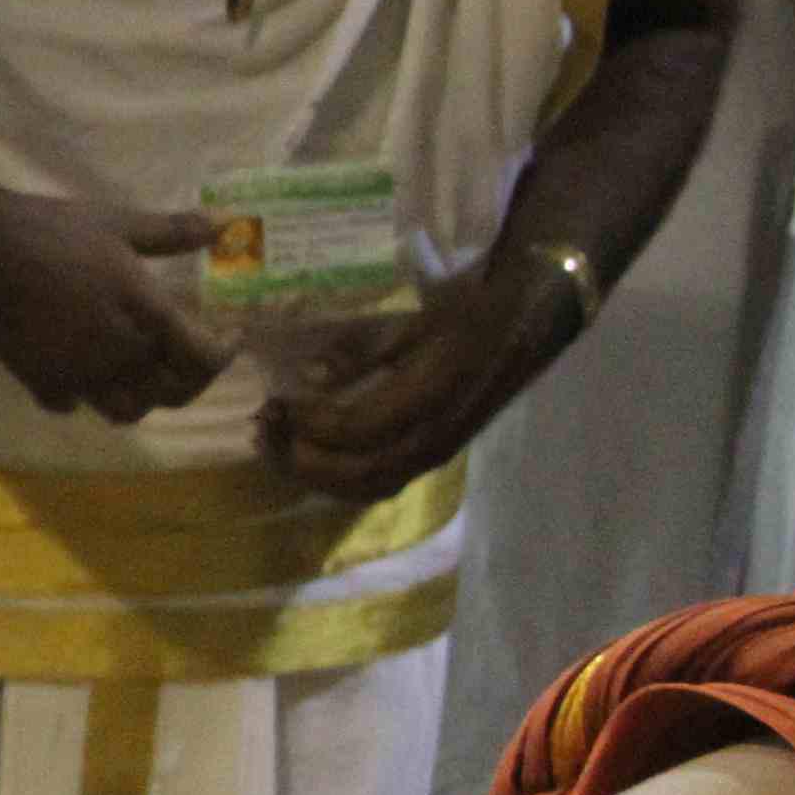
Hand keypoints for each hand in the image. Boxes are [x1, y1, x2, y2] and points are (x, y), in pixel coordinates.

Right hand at [0, 187, 232, 421]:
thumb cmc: (51, 230)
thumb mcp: (116, 221)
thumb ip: (171, 231)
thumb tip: (221, 223)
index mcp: (143, 315)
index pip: (202, 356)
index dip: (226, 350)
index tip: (231, 333)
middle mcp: (118, 356)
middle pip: (173, 392)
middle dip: (193, 377)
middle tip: (192, 355)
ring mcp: (79, 378)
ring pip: (128, 411)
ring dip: (145, 396)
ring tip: (143, 371)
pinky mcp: (42, 385)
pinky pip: (74, 405)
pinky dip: (86, 395)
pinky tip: (84, 372)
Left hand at [252, 261, 558, 498]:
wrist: (532, 318)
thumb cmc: (475, 306)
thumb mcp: (418, 317)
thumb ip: (365, 350)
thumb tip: (309, 375)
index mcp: (434, 397)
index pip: (359, 430)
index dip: (311, 423)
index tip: (277, 398)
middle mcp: (437, 437)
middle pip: (358, 474)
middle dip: (301, 459)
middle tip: (262, 429)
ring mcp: (438, 451)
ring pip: (368, 488)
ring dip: (315, 474)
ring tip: (275, 446)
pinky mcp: (435, 453)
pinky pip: (382, 481)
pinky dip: (339, 477)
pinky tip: (310, 454)